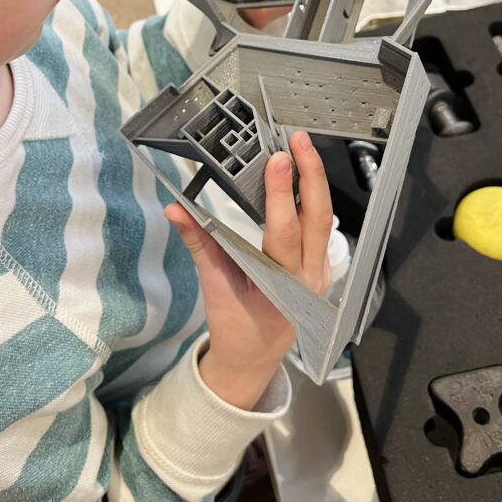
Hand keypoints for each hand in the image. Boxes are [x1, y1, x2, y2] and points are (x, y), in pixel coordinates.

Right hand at [165, 129, 331, 409]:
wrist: (254, 361)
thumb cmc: (235, 329)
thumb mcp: (214, 288)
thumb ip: (201, 245)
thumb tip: (176, 209)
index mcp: (283, 287)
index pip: (285, 233)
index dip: (282, 194)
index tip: (277, 160)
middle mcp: (309, 278)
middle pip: (318, 218)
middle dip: (311, 174)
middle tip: (298, 141)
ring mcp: (320, 273)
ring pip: (324, 220)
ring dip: (315, 182)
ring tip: (302, 150)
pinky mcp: (320, 267)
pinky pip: (322, 228)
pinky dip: (313, 199)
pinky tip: (304, 177)